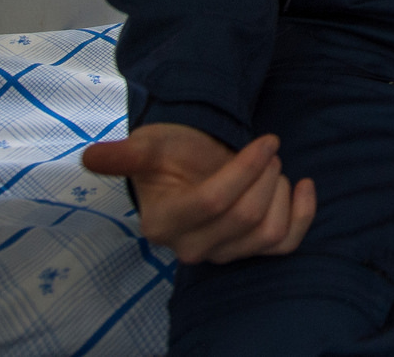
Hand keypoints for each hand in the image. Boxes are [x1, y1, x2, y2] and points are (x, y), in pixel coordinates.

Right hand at [81, 122, 315, 263]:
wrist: (187, 168)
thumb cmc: (169, 154)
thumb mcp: (147, 147)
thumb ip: (124, 155)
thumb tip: (89, 157)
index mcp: (163, 223)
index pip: (214, 201)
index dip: (246, 167)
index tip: (267, 139)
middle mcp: (191, 248)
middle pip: (246, 216)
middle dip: (266, 174)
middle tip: (267, 149)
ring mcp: (222, 255)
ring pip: (269, 232)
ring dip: (282, 189)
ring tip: (273, 164)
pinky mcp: (249, 253)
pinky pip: (286, 244)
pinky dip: (303, 214)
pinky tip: (304, 185)